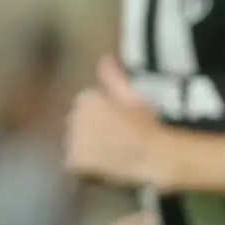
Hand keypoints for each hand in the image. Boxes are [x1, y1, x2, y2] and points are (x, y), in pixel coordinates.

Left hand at [63, 58, 172, 191]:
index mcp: (85, 98)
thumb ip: (114, 76)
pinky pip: (76, 164)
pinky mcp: (73, 161)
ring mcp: (71, 140)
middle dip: (95, 129)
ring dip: (89, 147)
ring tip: (114, 153)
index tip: (124, 122)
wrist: (152, 154)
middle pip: (81, 124)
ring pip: (78, 143)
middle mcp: (72, 117)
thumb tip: (105, 58)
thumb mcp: (133, 95)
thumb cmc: (148, 123)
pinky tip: (105, 166)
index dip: (108, 115)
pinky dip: (86, 167)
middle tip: (120, 138)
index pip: (89, 105)